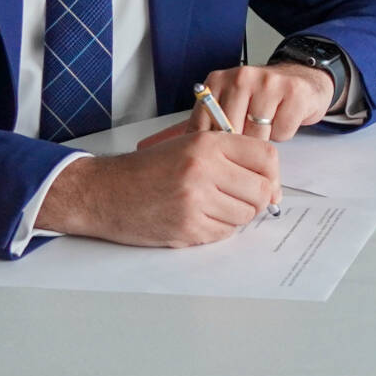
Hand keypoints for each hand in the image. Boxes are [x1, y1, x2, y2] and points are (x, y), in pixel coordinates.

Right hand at [35, 130, 280, 246]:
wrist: (104, 192)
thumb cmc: (147, 169)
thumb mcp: (188, 144)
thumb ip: (229, 155)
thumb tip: (272, 184)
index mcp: (206, 143)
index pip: (266, 156)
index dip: (272, 172)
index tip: (267, 180)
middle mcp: (203, 169)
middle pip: (262, 190)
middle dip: (258, 198)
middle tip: (242, 198)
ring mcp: (195, 201)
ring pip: (246, 215)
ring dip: (238, 215)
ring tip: (215, 206)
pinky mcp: (187, 228)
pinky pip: (224, 233)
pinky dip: (219, 229)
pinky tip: (200, 217)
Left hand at [185, 62, 335, 142]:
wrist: (301, 78)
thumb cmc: (261, 97)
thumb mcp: (230, 104)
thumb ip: (209, 122)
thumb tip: (184, 152)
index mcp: (219, 80)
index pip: (205, 124)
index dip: (213, 145)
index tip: (220, 152)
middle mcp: (241, 77)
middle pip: (232, 132)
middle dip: (241, 142)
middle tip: (249, 135)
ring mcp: (268, 82)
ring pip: (258, 135)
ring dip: (264, 138)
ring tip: (267, 124)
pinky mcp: (293, 92)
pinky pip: (282, 132)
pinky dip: (284, 133)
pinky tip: (283, 118)